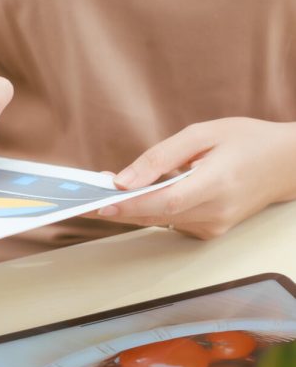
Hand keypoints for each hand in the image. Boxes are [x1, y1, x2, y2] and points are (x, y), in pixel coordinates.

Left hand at [98, 118, 295, 238]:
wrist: (285, 165)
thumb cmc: (247, 141)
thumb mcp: (203, 134)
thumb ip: (161, 157)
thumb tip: (124, 181)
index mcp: (217, 183)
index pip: (166, 202)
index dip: (130, 205)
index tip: (101, 203)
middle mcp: (216, 211)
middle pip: (156, 215)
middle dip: (119, 206)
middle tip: (89, 195)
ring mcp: (214, 226)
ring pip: (160, 221)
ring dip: (132, 207)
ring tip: (109, 189)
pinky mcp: (209, 232)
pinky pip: (171, 221)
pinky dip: (151, 209)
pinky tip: (140, 194)